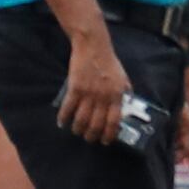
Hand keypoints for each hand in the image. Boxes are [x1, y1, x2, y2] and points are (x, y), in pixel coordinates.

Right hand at [55, 24, 132, 141]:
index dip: (109, 134)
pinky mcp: (75, 88)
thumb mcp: (123, 78)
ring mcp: (88, 93)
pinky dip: (64, 118)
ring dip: (78, 129)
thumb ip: (124, 94)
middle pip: (96, 124)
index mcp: (117, 95)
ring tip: (77, 132)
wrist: (94, 47)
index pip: (114, 121)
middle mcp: (103, 97)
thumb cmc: (109, 63)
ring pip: (81, 119)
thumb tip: (125, 109)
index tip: (105, 141)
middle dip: (92, 135)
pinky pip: (68, 108)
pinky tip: (62, 122)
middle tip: (89, 138)